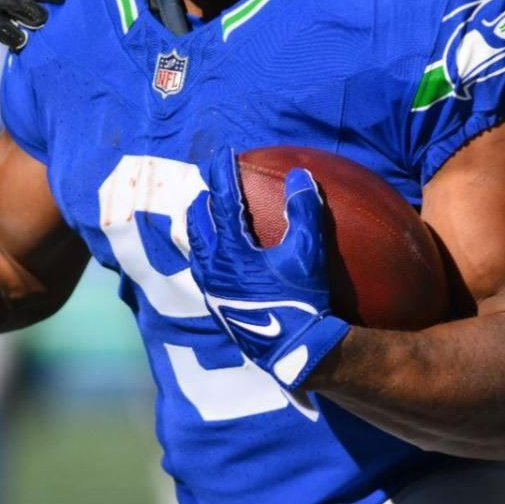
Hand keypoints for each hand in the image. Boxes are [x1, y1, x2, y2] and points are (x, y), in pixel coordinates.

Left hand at [186, 150, 348, 391]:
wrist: (293, 351)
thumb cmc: (302, 300)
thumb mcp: (308, 253)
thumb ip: (304, 211)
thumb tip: (300, 176)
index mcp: (232, 249)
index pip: (223, 199)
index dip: (223, 173)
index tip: (224, 153)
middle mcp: (213, 266)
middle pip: (197, 221)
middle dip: (204, 197)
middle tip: (213, 183)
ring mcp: (212, 287)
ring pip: (196, 246)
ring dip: (201, 224)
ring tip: (208, 214)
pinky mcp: (216, 305)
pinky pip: (202, 267)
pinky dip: (206, 249)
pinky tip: (218, 254)